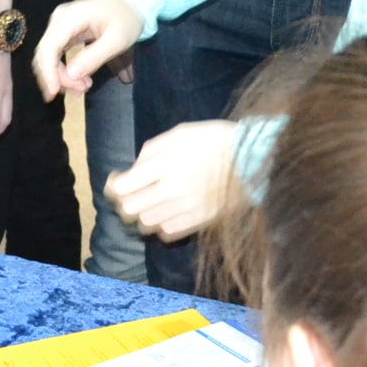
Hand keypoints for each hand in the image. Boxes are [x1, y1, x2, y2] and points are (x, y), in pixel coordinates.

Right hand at [30, 0, 142, 100]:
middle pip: (45, 54)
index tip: (55, 93)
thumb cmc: (126, 18)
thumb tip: (71, 75)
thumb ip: (94, 57)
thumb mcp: (117, 39)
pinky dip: (61, 70)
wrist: (130, 1)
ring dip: (60, 76)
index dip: (48, 72)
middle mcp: (59, 19)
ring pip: (47, 56)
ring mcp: (58, 24)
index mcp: (71, 17)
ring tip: (84, 86)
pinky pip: (54, 54)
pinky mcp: (62, 32)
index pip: (49, 47)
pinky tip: (77, 79)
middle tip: (83, 90)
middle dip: (58, 77)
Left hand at [103, 120, 239, 241]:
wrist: (254, 158)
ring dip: (142, 214)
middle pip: (130, 210)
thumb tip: (133, 170)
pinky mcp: (200, 222)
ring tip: (150, 201)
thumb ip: (151, 151)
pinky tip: (167, 211)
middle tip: (130, 192)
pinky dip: (161, 225)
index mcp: (167, 165)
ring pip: (146, 225)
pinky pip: (167, 233)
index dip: (113, 186)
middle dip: (124, 202)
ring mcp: (188, 210)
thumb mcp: (180, 132)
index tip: (116, 180)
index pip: (124, 188)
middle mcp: (174, 191)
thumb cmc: (215, 140)